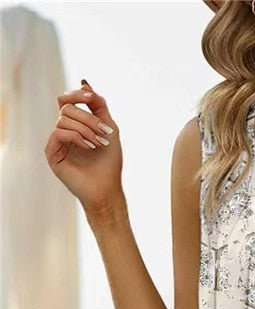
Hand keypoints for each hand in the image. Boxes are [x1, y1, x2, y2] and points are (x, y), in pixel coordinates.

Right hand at [45, 80, 123, 213]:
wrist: (107, 188)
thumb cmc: (110, 162)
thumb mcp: (109, 128)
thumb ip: (99, 106)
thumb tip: (84, 83)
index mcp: (75, 125)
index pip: (68, 100)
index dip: (78, 95)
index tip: (92, 98)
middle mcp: (64, 131)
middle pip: (66, 107)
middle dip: (89, 117)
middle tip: (105, 132)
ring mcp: (56, 142)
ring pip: (64, 118)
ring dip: (87, 129)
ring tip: (100, 144)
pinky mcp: (52, 153)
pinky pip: (59, 132)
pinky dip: (77, 137)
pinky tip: (90, 148)